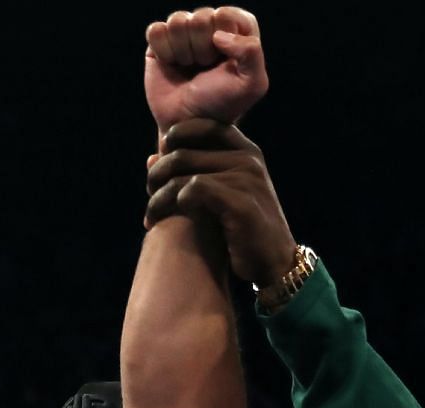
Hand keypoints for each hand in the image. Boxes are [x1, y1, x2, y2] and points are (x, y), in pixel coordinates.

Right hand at [143, 8, 266, 135]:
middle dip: (203, 48)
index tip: (224, 61)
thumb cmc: (222, 105)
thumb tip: (218, 35)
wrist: (188, 125)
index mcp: (236, 32)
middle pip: (202, 16)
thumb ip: (252, 52)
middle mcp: (210, 29)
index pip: (228, 14)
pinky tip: (171, 65)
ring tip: (189, 68)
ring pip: (178, 20)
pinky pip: (156, 30)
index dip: (224, 37)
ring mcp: (183, 35)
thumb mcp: (253, 85)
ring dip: (184, 51)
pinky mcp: (159, 43)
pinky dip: (164, 51)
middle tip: (205, 68)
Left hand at [145, 119, 296, 290]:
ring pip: (181, 176)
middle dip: (157, 176)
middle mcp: (248, 160)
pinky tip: (167, 222)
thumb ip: (192, 172)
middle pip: (182, 154)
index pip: (202, 126)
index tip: (160, 160)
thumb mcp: (222, 194)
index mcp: (246, 151)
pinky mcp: (240, 202)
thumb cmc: (242, 230)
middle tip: (150, 196)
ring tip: (151, 217)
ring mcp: (247, 179)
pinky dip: (173, 206)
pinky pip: (192, 191)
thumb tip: (151, 158)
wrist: (274, 263)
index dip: (175, 137)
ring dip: (158, 199)